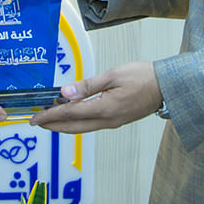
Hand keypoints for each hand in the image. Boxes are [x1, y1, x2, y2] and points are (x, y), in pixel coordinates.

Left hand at [29, 61, 159, 132]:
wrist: (167, 86)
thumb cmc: (143, 77)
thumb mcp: (113, 75)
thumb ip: (87, 85)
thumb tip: (66, 92)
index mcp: (105, 109)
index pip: (70, 113)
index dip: (50, 116)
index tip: (36, 117)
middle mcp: (107, 120)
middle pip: (73, 127)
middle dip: (53, 126)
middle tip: (36, 123)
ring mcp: (113, 123)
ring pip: (82, 129)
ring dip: (64, 126)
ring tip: (50, 121)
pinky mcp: (117, 120)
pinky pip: (92, 126)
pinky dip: (77, 123)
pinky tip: (72, 117)